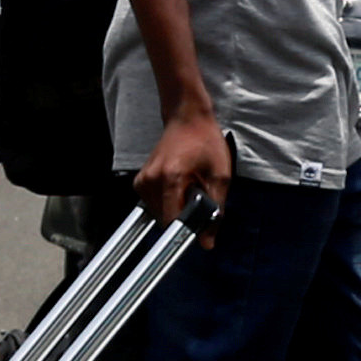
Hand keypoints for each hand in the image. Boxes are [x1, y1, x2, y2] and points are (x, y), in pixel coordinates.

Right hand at [135, 102, 236, 232]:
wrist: (187, 118)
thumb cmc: (206, 141)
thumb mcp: (220, 176)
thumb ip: (215, 210)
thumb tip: (207, 242)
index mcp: (169, 178)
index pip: (172, 222)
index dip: (187, 231)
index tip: (199, 231)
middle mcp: (150, 181)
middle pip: (164, 221)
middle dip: (184, 218)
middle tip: (198, 197)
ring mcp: (142, 181)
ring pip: (158, 215)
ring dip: (175, 210)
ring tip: (189, 188)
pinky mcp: (140, 182)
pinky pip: (153, 205)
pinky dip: (167, 202)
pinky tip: (179, 186)